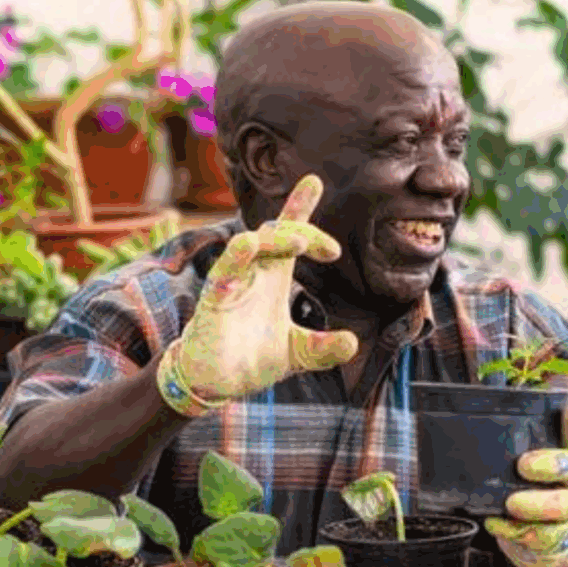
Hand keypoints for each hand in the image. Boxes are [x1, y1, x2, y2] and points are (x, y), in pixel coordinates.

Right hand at [155, 174, 360, 416]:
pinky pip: (223, 272)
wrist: (216, 384)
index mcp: (273, 278)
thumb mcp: (298, 353)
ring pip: (250, 245)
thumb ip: (325, 348)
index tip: (314, 182)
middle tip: (328, 248)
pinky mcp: (213, 300)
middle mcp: (253, 274)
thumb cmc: (252, 360)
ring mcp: (232, 283)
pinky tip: (247, 245)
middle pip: (275, 234)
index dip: (299, 207)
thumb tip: (353, 344)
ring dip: (276, 239)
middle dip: (301, 228)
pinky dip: (235, 257)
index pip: (288, 235)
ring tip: (302, 242)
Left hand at [484, 399, 567, 566]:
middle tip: (523, 465)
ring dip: (535, 505)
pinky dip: (511, 529)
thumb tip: (477, 428)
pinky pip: (539, 536)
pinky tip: (493, 522)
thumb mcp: (530, 472)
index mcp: (567, 460)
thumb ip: (515, 451)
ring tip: (511, 503)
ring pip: (560, 507)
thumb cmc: (536, 496)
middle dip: (549, 465)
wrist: (555, 547)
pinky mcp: (556, 539)